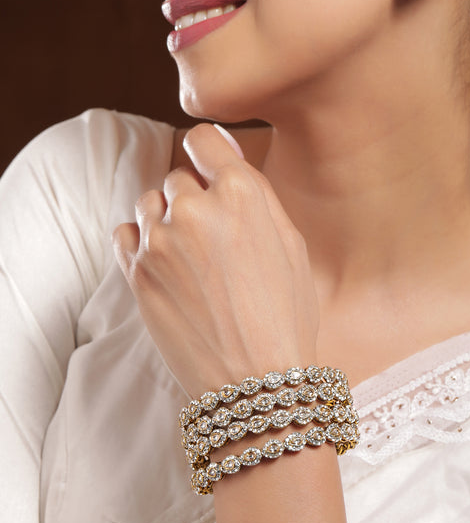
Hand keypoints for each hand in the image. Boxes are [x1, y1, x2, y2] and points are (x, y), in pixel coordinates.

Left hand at [112, 124, 319, 399]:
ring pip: (149, 204)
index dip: (207, 154)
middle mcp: (197, 208)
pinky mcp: (137, 273)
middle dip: (193, 200)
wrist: (255, 382)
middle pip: (177, 179)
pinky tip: (164, 264)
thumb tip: (225, 163)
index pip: (203, 140)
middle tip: (211, 239)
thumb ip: (256, 197)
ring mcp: (161, 241)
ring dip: (166, 221)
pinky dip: (140, 241)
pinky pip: (125, 232)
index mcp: (243, 193)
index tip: (208, 169)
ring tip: (189, 258)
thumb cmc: (285, 318)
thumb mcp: (291, 246)